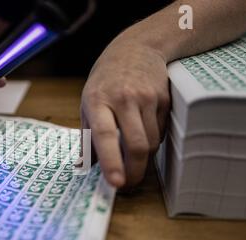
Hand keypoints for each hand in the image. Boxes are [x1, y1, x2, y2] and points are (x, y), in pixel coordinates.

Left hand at [81, 41, 170, 187]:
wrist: (136, 48)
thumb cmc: (105, 82)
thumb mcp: (88, 104)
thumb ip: (86, 137)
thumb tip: (81, 166)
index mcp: (97, 101)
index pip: (104, 135)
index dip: (111, 161)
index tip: (115, 183)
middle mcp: (123, 98)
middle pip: (137, 145)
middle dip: (135, 172)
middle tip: (129, 184)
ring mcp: (146, 98)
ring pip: (151, 142)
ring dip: (143, 157)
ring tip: (132, 154)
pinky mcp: (164, 99)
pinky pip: (161, 132)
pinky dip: (153, 140)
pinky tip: (143, 131)